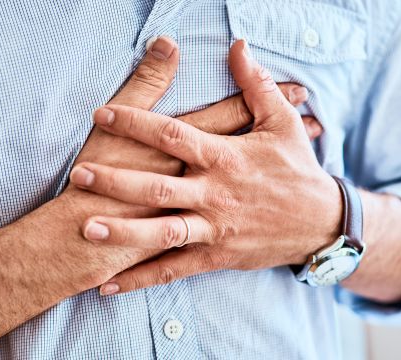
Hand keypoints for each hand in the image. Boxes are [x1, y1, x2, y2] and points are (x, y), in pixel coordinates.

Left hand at [70, 40, 339, 293]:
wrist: (321, 222)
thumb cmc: (298, 170)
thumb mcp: (283, 122)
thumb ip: (256, 84)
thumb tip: (239, 45)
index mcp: (226, 157)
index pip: (174, 135)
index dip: (137, 123)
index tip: (103, 114)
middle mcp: (216, 193)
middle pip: (159, 186)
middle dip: (117, 180)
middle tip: (80, 173)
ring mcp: (216, 227)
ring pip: (164, 232)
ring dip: (124, 232)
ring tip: (87, 228)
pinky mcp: (217, 255)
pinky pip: (175, 269)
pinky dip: (142, 277)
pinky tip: (110, 284)